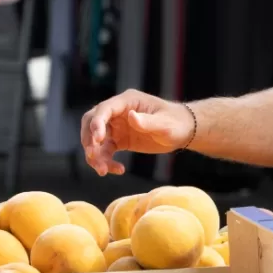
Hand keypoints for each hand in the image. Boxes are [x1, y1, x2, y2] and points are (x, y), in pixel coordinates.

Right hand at [80, 89, 195, 176]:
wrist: (183, 132)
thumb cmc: (177, 123)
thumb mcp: (165, 124)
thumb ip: (148, 122)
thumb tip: (131, 116)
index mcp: (128, 101)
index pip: (104, 109)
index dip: (97, 124)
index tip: (97, 140)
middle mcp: (119, 112)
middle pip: (92, 122)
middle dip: (89, 140)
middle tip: (93, 157)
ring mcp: (117, 126)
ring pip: (96, 140)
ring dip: (95, 155)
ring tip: (103, 171)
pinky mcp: (119, 140)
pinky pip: (105, 151)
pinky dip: (106, 161)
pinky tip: (118, 170)